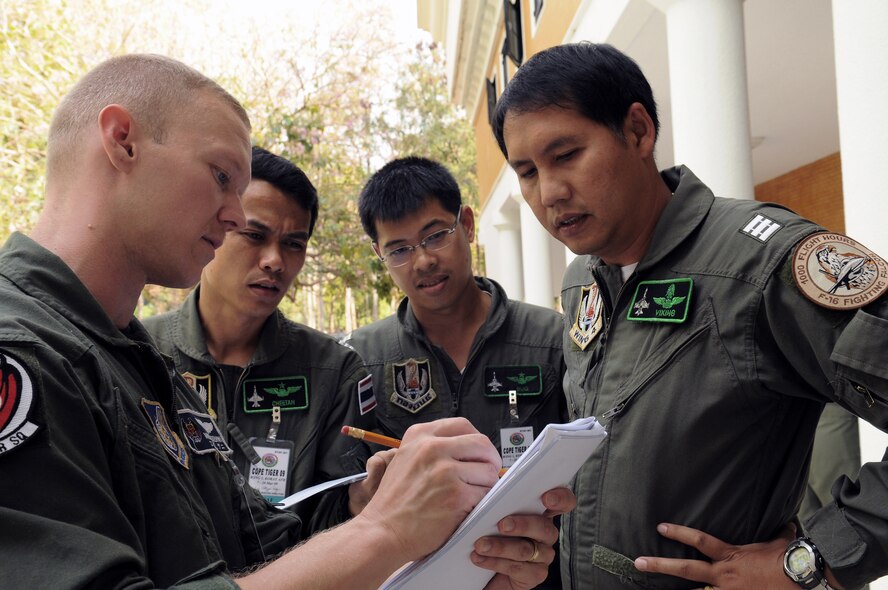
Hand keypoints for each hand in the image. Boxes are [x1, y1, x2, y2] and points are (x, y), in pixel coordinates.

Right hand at [356, 418, 500, 561]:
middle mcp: (432, 448)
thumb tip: (467, 447)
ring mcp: (445, 471)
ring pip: (488, 470)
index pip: (463, 425)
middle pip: (482, 444)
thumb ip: (433, 447)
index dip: (476, 440)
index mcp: (420, 435)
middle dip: (489, 460)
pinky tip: (465, 508)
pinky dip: (481, 502)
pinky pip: (485, 493)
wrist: (383, 530)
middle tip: (485, 474)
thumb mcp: (406, 458)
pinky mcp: (456, 496)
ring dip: (485, 484)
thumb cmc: (395, 501)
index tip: (477, 453)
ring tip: (470, 495)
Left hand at [473, 487, 576, 589]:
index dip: (560, 498)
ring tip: (480, 544)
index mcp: (539, 513)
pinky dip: (496, 562)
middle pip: (543, 527)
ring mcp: (542, 555)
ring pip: (526, 549)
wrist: (484, 572)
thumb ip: (499, 498)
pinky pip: (518, 568)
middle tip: (501, 524)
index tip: (546, 497)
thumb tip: (494, 480)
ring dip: (500, 546)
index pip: (562, 502)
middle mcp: (545, 533)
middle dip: (521, 524)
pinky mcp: (534, 574)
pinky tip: (481, 558)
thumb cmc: (489, 534)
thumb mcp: (492, 513)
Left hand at [633, 522, 798, 589]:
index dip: (678, 533)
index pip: (699, 540)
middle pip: (685, 569)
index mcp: (731, 555)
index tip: (661, 528)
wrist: (801, 578)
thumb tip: (788, 524)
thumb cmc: (790, 559)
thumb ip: (778, 532)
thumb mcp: (781, 540)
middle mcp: (724, 574)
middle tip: (638, 562)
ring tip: (652, 589)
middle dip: (660, 565)